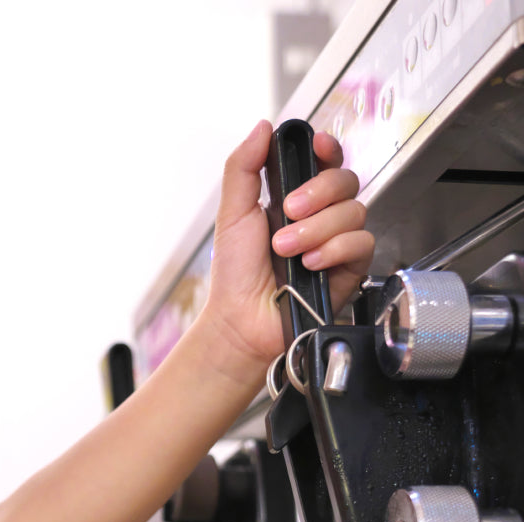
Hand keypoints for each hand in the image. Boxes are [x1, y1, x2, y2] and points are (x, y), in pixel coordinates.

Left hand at [203, 119, 373, 377]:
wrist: (240, 320)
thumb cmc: (235, 275)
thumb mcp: (232, 214)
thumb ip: (243, 168)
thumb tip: (262, 127)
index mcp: (295, 199)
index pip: (325, 161)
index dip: (327, 148)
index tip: (316, 147)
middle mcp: (320, 217)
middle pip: (345, 180)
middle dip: (318, 192)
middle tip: (288, 211)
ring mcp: (337, 242)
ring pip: (354, 210)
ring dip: (316, 228)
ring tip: (285, 250)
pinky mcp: (350, 269)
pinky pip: (361, 242)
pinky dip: (334, 249)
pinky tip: (310, 264)